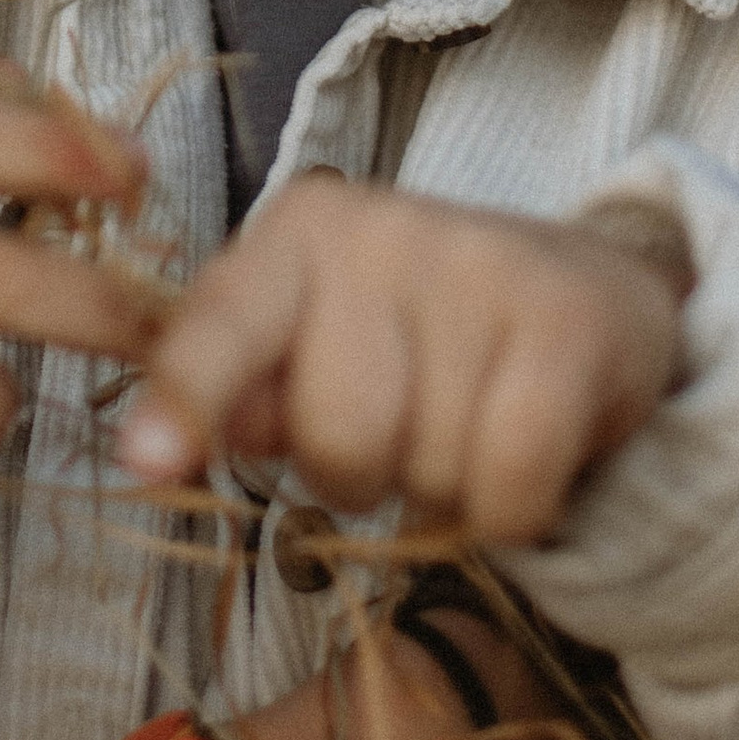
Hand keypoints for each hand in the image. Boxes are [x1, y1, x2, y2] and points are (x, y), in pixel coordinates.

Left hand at [117, 186, 684, 539]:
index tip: (147, 462)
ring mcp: (479, 266)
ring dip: (446, 486)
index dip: (187, 395)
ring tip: (470, 420)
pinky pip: (510, 484)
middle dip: (365, 473)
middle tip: (403, 427)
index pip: (225, 322)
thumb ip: (244, 391)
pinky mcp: (565, 321)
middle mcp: (381, 230)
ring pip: (427, 470)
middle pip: (337, 437)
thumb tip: (174, 445)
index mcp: (296, 234)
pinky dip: (514, 509)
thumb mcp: (316, 344)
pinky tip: (525, 447)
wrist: (591, 291)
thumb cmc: (419, 337)